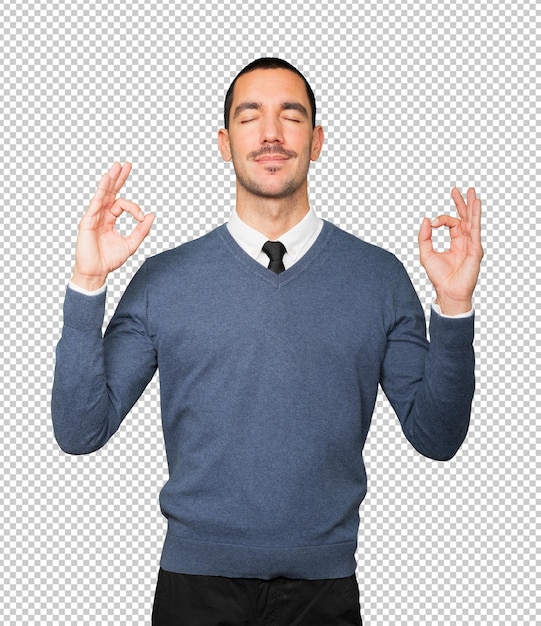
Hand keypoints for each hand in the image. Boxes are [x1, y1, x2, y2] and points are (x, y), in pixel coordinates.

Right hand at [72, 162, 154, 289]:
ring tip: (117, 166)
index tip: (141, 217)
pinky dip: (102, 190)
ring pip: (103, 194)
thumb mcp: (131, 244)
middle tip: (126, 164)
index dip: (134, 208)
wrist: (97, 272)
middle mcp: (101, 215)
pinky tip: (107, 179)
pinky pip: (96, 202)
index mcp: (110, 220)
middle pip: (110, 192)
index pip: (122, 205)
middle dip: (119, 178)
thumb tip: (151, 215)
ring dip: (111, 180)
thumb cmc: (110, 260)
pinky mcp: (88, 221)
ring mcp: (93, 217)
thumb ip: (141, 230)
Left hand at [418, 187, 482, 314]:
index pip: (451, 223)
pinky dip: (475, 216)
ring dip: (472, 206)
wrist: (447, 291)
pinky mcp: (475, 249)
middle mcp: (466, 242)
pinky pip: (475, 229)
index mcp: (456, 242)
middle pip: (465, 218)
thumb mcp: (426, 253)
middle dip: (462, 203)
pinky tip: (476, 205)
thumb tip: (426, 219)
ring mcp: (472, 244)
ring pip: (472, 221)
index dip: (441, 219)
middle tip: (458, 189)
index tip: (432, 223)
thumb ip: (424, 237)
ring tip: (472, 191)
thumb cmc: (439, 277)